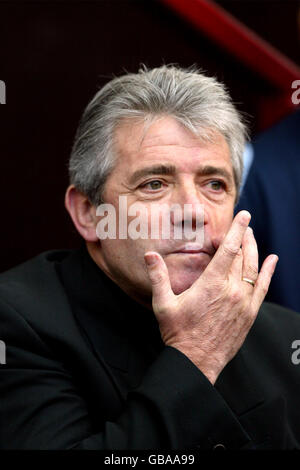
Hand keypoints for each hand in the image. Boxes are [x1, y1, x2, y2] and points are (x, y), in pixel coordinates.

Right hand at [144, 211, 277, 383]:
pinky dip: (268, 272)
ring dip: (254, 250)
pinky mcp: (249, 314)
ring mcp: (243, 303)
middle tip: (241, 226)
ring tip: (252, 236)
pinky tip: (272, 260)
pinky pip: (262, 287)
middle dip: (242, 238)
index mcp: (212, 284)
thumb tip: (149, 255)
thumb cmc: (178, 333)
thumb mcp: (163, 304)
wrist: (196, 362)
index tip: (244, 215)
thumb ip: (158, 277)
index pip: (229, 249)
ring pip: (253, 268)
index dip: (237, 229)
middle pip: (243, 255)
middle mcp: (232, 290)